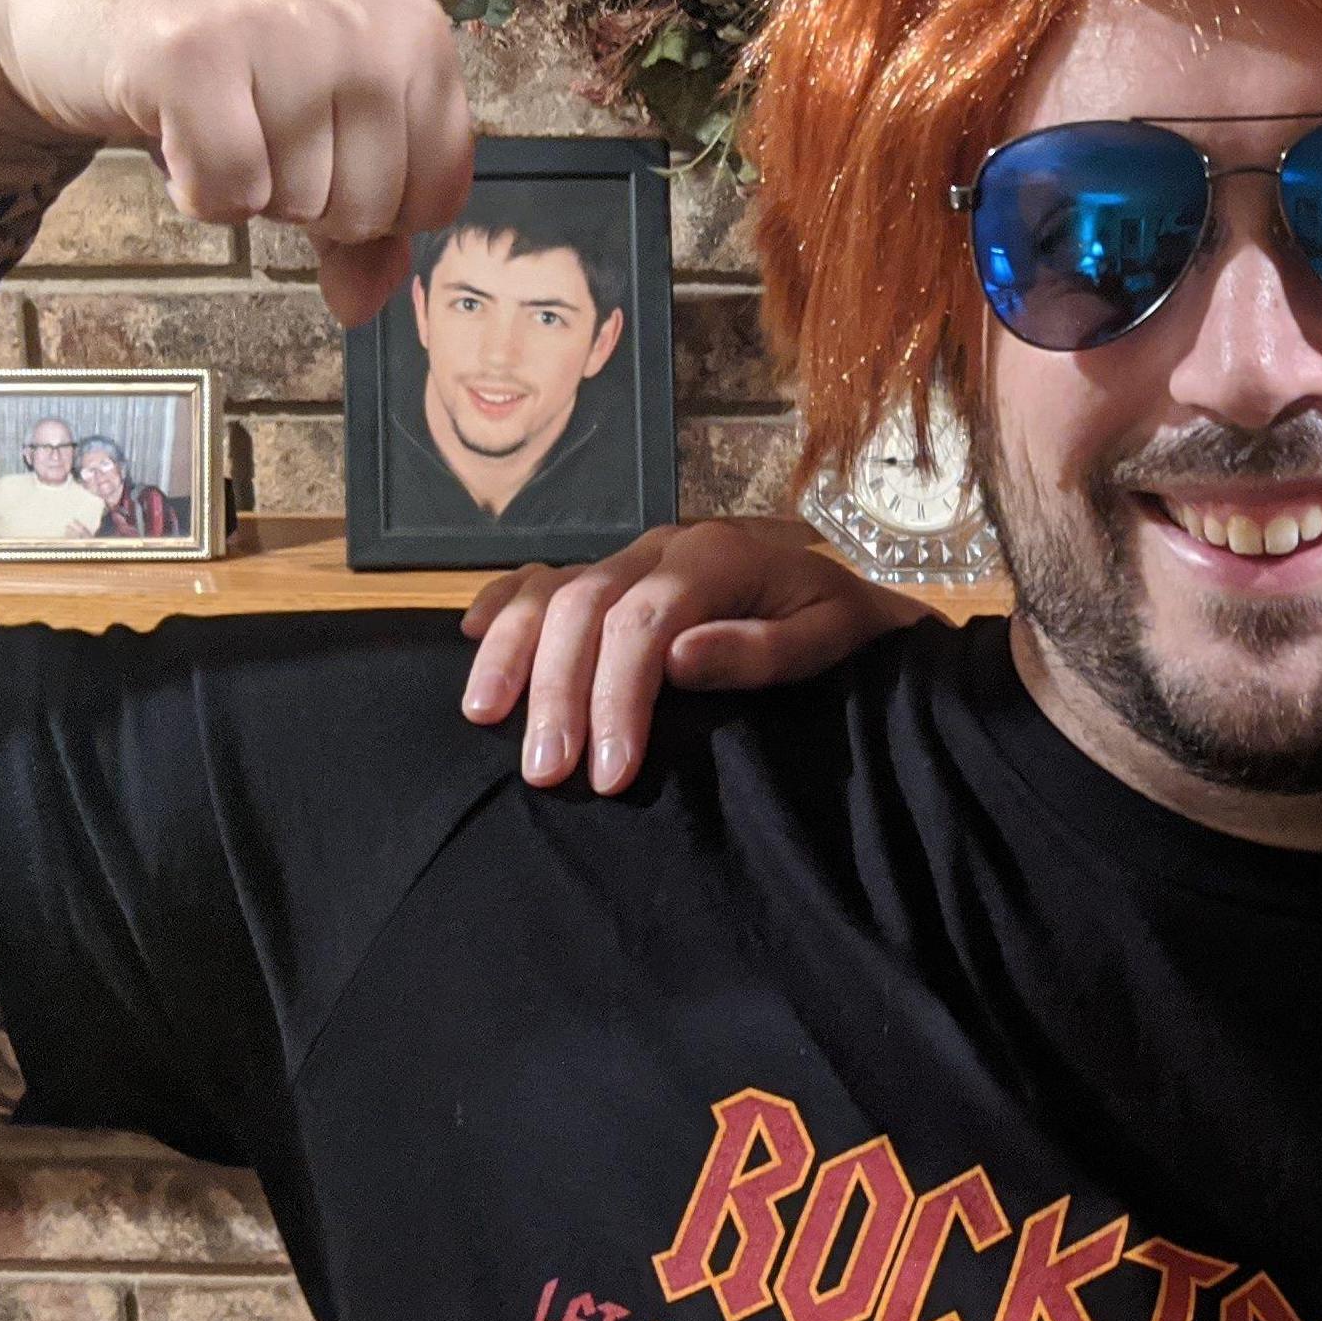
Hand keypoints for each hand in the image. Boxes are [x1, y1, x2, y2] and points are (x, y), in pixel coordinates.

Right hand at [0, 0, 474, 324]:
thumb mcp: (317, 132)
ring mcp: (279, 27)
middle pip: (370, 213)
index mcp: (416, 36)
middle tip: (253, 128)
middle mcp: (361, 22)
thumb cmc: (219, 67)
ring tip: (215, 117)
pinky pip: (229, 195)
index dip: (371, 209)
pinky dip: (195, 191)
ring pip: (300, 205)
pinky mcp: (192, 53)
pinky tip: (174, 131)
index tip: (319, 149)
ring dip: (245, 188)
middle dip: (302, 201)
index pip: (438, 198)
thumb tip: (362, 307)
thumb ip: (367, 227)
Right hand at [458, 521, 933, 791]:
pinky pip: (542, 576)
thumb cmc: (843, 629)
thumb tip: (678, 657)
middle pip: (583, 609)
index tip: (607, 773)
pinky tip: (470, 634)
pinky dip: (503, 603)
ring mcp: (631, 555)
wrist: (851, 599)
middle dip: (556, 692)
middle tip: (545, 774)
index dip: (617, 698)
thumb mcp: (828, 640)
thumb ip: (760, 651)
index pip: (642, 623)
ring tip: (483, 718)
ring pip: (550, 591)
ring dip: (511, 652)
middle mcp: (662, 546)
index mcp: (716, 556)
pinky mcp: (614, 572)